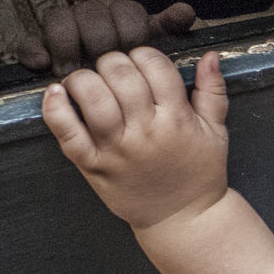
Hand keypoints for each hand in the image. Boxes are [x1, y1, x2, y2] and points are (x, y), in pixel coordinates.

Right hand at [19, 0, 196, 76]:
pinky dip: (34, 52)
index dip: (132, 32)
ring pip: (59, 21)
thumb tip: (186, 12)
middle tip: (104, 65)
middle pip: (91, 13)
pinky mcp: (42, 47)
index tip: (136, 52)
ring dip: (66, 45)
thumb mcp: (161, 49)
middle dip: (99, 40)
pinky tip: (43, 65)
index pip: (128, 12)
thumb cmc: (141, 70)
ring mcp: (67, 29)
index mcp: (124, 14)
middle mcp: (95, 15)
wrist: (114, 94)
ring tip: (74, 71)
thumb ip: (172, 28)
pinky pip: (30, 43)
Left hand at [42, 48, 228, 230]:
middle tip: (113, 69)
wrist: (184, 219)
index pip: (155, 66)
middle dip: (113, 61)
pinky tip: (56, 93)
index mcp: (177, 118)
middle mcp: (146, 131)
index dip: (145, 54)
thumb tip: (210, 56)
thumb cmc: (200, 174)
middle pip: (120, 75)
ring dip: (84, 78)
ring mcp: (117, 149)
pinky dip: (55, 109)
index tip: (142, 61)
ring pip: (92, 97)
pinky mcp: (93, 166)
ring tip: (88, 80)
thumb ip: (213, 91)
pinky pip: (67, 133)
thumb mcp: (217, 131)